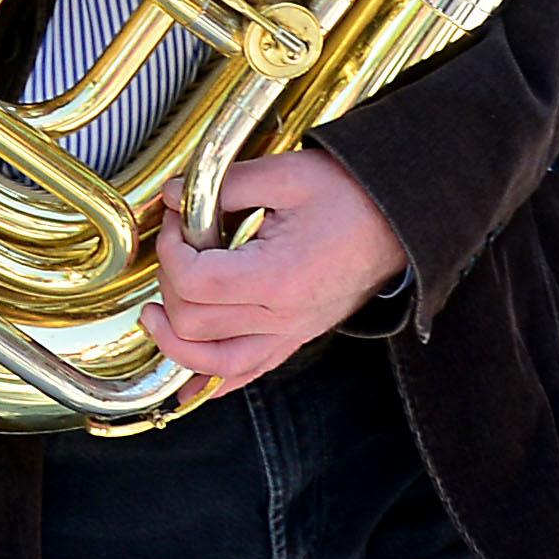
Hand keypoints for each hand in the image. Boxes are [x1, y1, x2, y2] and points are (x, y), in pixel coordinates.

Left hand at [149, 152, 402, 400]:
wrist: (401, 218)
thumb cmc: (352, 195)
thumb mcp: (287, 175)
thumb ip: (225, 186)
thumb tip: (174, 195)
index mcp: (277, 277)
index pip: (196, 281)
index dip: (172, 249)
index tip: (178, 219)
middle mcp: (282, 317)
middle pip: (195, 324)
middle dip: (169, 286)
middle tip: (177, 248)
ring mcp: (290, 333)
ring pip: (214, 365)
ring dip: (175, 344)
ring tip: (156, 316)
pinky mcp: (296, 337)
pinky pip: (247, 374)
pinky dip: (211, 380)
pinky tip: (187, 383)